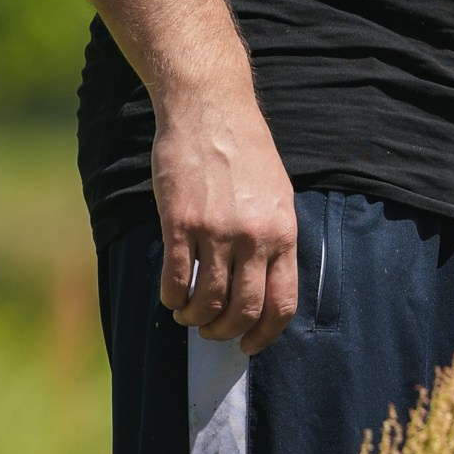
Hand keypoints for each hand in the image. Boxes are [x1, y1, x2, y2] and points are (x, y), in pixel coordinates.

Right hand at [153, 89, 297, 350]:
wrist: (209, 108)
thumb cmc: (245, 150)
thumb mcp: (278, 194)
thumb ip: (275, 238)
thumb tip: (266, 285)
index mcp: (283, 232)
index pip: (281, 304)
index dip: (264, 335)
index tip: (249, 346)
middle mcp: (253, 237)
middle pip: (243, 310)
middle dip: (226, 333)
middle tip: (212, 332)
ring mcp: (216, 231)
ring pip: (207, 301)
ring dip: (196, 319)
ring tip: (189, 316)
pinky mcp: (180, 222)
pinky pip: (175, 278)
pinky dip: (171, 298)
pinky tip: (170, 297)